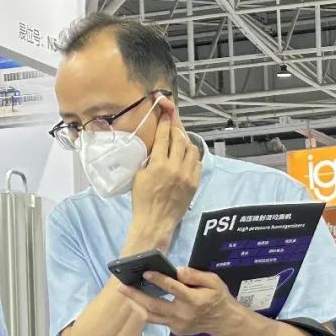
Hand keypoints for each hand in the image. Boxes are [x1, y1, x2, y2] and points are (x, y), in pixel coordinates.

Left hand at [117, 266, 236, 335]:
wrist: (224, 322)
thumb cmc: (218, 298)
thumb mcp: (213, 281)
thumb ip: (195, 275)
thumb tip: (177, 271)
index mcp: (193, 300)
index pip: (172, 288)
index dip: (158, 279)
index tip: (145, 272)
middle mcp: (182, 314)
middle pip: (154, 305)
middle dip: (136, 295)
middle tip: (121, 286)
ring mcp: (177, 325)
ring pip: (152, 316)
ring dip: (137, 305)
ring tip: (126, 294)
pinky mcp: (175, 330)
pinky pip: (159, 320)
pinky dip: (149, 310)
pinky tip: (141, 301)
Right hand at [125, 98, 200, 252]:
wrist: (155, 222)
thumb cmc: (142, 201)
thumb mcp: (138, 176)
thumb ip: (149, 160)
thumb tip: (156, 147)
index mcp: (158, 164)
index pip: (164, 136)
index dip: (165, 122)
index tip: (166, 113)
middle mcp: (175, 167)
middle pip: (180, 139)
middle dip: (176, 129)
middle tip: (173, 125)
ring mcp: (187, 175)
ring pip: (191, 149)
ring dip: (185, 143)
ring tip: (180, 143)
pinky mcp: (194, 183)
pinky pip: (197, 163)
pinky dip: (192, 157)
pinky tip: (186, 157)